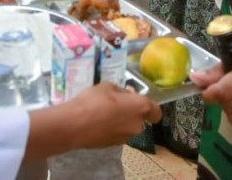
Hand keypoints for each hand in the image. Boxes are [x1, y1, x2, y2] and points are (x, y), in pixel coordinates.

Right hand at [25, 83, 160, 159]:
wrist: (75, 125)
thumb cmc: (94, 101)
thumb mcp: (108, 86)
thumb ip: (122, 91)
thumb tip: (126, 95)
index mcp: (140, 108)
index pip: (156, 112)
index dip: (150, 107)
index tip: (138, 101)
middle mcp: (137, 125)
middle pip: (140, 118)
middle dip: (131, 111)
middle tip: (116, 102)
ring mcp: (126, 137)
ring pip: (128, 126)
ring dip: (121, 120)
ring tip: (104, 112)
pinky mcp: (114, 145)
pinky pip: (118, 133)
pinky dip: (112, 128)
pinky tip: (98, 122)